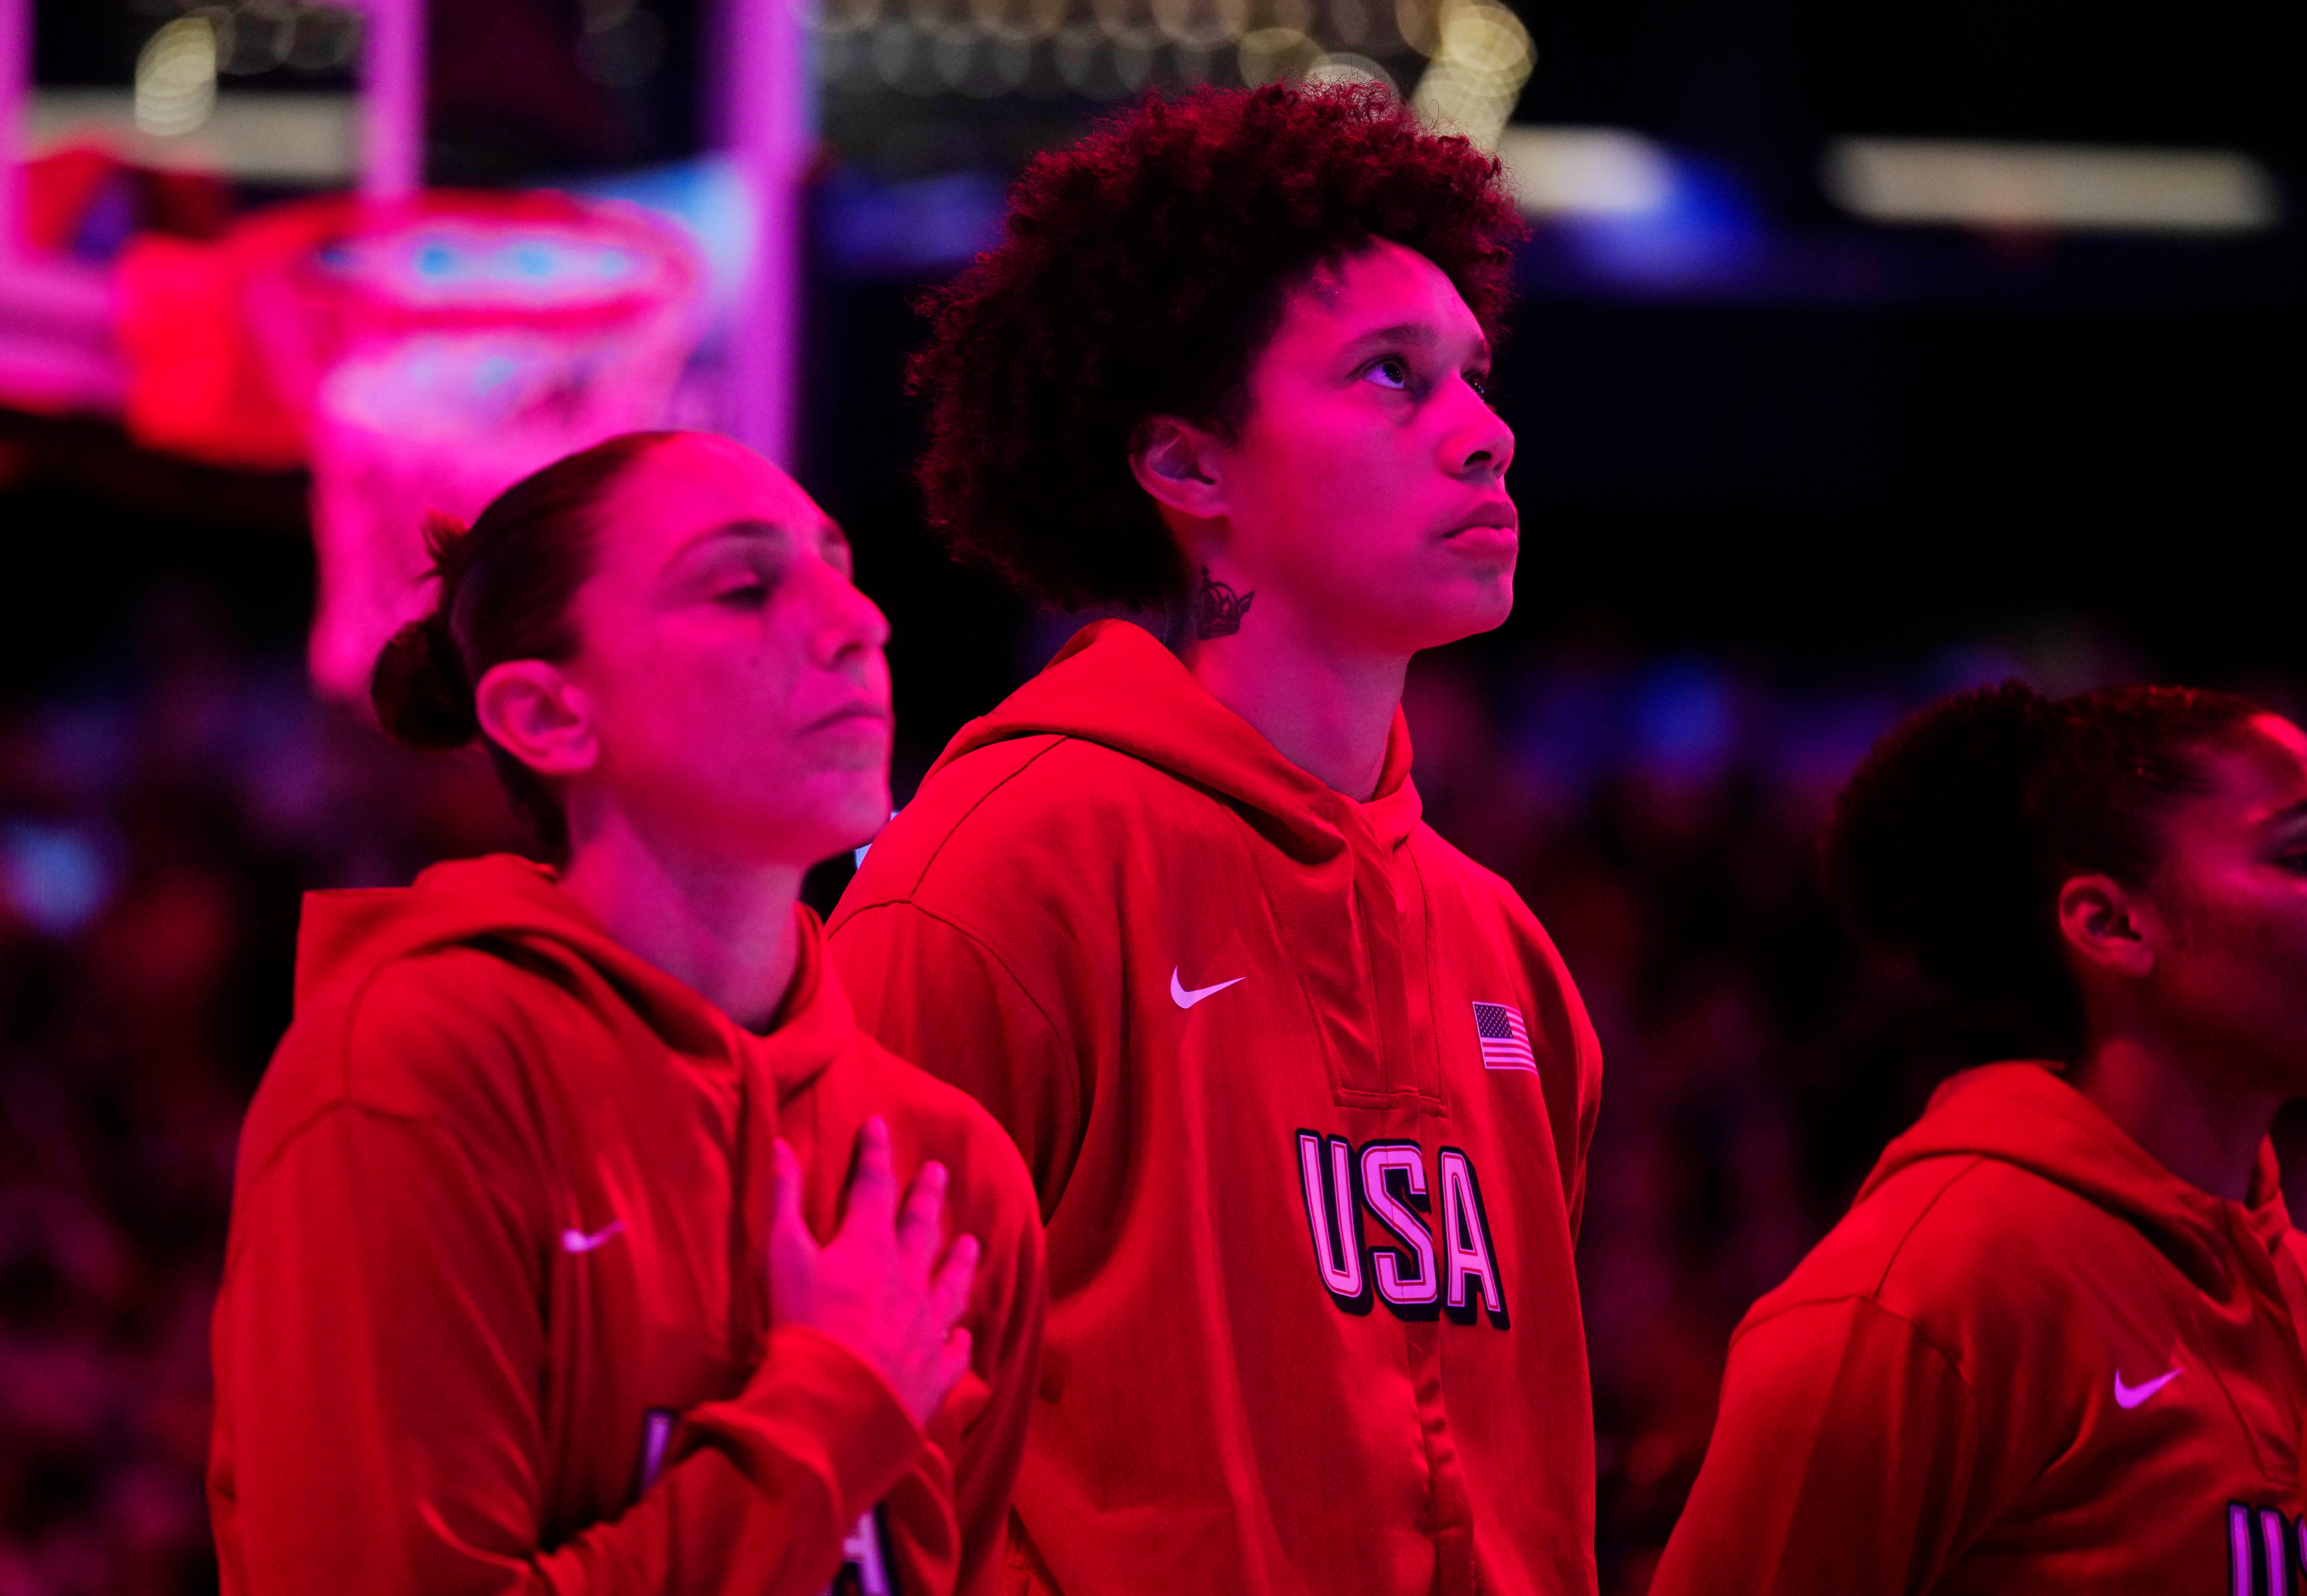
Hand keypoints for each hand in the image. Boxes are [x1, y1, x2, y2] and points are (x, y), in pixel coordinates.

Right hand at [767, 1116, 980, 1425]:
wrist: (832, 1403)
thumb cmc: (802, 1326)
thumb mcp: (782, 1257)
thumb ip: (782, 1201)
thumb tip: (780, 1147)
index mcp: (870, 1247)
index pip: (874, 1186)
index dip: (874, 1153)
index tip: (878, 1126)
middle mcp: (908, 1279)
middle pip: (922, 1228)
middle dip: (928, 1196)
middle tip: (938, 1172)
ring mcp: (927, 1325)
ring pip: (952, 1284)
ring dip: (961, 1261)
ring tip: (971, 1243)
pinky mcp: (933, 1371)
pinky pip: (953, 1352)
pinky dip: (957, 1342)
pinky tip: (961, 1337)